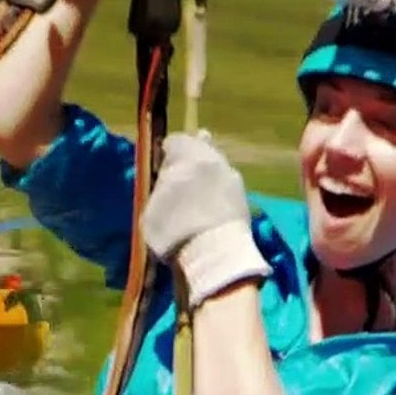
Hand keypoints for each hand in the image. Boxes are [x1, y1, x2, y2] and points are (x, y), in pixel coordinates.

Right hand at [140, 131, 271, 307]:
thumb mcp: (150, 206)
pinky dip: (217, 198)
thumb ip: (159, 186)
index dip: (165, 155)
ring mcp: (233, 176)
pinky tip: (207, 216)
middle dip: (189, 163)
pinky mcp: (245, 197)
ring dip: (205, 180)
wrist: (214, 253)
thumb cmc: (173, 228)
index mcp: (187, 153)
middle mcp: (213, 157)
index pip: (175, 141)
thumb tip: (164, 180)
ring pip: (215, 170)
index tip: (159, 171)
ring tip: (193, 204)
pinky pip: (226, 190)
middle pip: (200, 150)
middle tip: (177, 185)